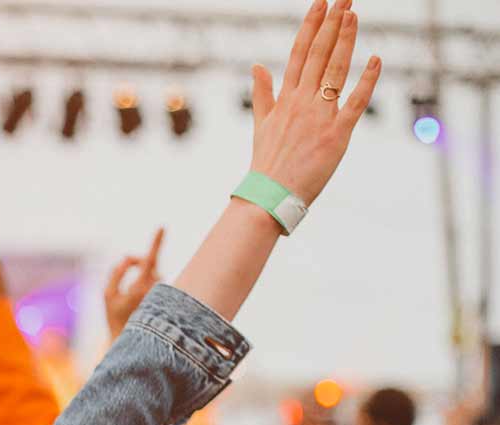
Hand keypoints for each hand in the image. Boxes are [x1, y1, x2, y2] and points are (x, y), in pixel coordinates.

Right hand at [104, 228, 165, 335]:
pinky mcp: (164, 297)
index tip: (162, 226)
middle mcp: (154, 289)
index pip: (149, 260)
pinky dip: (147, 281)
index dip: (156, 242)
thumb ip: (115, 274)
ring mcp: (161, 293)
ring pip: (154, 272)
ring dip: (143, 273)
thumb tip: (125, 259)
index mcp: (139, 287)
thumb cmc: (116, 318)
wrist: (130, 339)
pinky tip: (139, 296)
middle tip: (127, 263)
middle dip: (138, 261)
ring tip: (131, 289)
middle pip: (149, 263)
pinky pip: (156, 281)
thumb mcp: (107, 295)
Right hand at [247, 0, 380, 205]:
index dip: (310, 26)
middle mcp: (301, 103)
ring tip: (354, 14)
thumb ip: (263, 94)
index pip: (298, 54)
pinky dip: (366, 81)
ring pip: (334, 71)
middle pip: (318, 55)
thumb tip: (256, 66)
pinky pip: (354, 103)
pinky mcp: (336, 136)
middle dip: (332, 24)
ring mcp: (318, 118)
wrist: (268, 197)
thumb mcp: (261, 126)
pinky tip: (376, 59)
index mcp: (284, 100)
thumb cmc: (267, 165)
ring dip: (345, 41)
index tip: (320, 2)